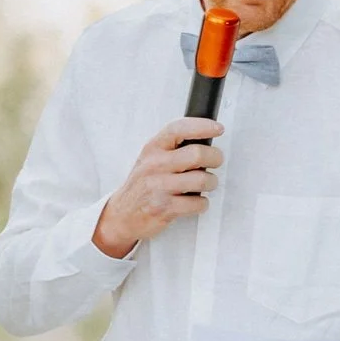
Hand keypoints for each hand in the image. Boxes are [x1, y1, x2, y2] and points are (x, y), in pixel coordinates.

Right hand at [92, 118, 223, 258]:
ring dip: (211, 182)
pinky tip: (194, 201)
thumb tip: (205, 138)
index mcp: (153, 149)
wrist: (122, 214)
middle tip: (216, 161)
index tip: (218, 129)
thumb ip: (172, 147)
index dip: (201, 126)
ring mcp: (158, 187)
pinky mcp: (164, 208)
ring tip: (205, 184)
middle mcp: (154, 165)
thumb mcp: (150, 158)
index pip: (178, 129)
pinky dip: (202, 203)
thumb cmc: (142, 184)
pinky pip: (198, 203)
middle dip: (215, 158)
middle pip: (197, 154)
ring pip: (202, 180)